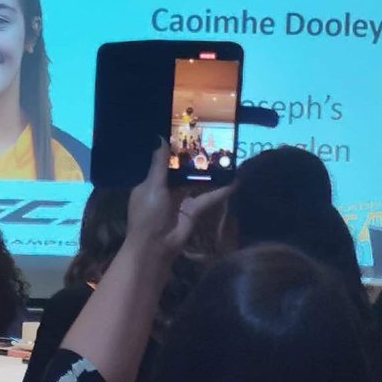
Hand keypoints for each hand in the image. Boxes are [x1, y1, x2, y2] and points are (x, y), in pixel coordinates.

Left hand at [127, 141, 229, 259]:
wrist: (156, 246)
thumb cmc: (148, 214)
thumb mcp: (152, 186)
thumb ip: (159, 164)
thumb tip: (160, 138)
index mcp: (151, 182)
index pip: (162, 162)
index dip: (173, 151)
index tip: (187, 135)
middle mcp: (166, 189)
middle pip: (181, 171)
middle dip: (194, 160)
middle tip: (211, 142)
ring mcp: (181, 200)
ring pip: (196, 183)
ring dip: (208, 174)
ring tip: (225, 158)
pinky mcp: (194, 210)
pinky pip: (207, 198)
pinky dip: (219, 191)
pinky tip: (233, 182)